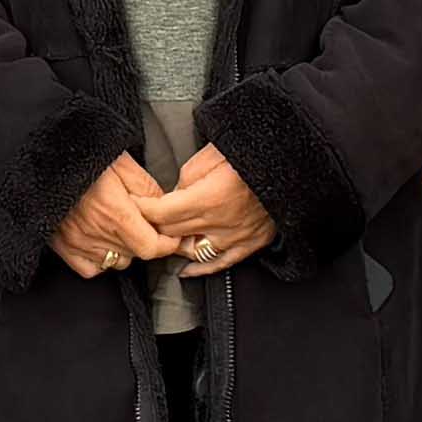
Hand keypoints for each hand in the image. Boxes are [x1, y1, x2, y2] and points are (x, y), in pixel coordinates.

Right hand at [48, 152, 176, 281]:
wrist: (46, 158)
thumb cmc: (83, 155)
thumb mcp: (123, 162)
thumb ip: (147, 188)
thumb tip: (163, 209)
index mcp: (115, 212)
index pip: (151, 247)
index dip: (166, 244)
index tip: (169, 235)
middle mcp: (96, 232)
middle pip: (135, 254)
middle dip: (145, 240)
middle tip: (141, 222)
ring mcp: (78, 243)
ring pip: (116, 262)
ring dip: (123, 249)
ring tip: (119, 227)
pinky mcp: (63, 247)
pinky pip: (91, 269)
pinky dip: (101, 260)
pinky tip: (102, 241)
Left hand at [133, 147, 270, 278]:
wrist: (289, 159)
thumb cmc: (251, 151)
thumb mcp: (210, 154)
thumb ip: (187, 178)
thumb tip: (174, 194)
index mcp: (208, 198)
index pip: (161, 212)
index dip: (142, 209)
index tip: (132, 204)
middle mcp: (220, 223)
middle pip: (172, 232)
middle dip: (154, 225)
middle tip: (144, 219)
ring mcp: (236, 236)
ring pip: (192, 251)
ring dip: (176, 245)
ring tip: (165, 238)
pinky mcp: (252, 243)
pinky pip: (221, 263)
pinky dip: (201, 269)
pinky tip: (186, 270)